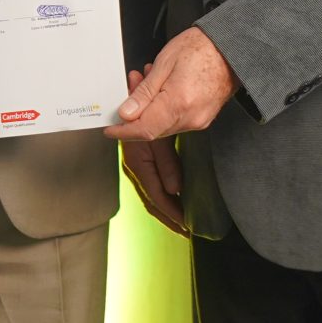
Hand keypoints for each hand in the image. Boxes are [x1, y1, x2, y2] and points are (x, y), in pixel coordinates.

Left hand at [106, 27, 237, 141]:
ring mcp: (199, 120)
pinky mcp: (203, 118)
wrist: (229, 48)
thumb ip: (144, 93)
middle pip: (152, 129)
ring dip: (149, 110)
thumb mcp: (164, 64)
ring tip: (147, 82)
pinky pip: (176, 121)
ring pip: (163, 126)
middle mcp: (191, 117)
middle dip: (135, 115)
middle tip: (130, 89)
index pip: (144, 129)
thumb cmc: (200, 48)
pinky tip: (161, 91)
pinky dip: (163, 110)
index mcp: (179, 103)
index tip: (111, 129)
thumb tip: (127, 113)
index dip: (124, 131)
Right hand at [118, 74, 187, 234]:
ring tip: (181, 223)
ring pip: (151, 194)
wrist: (135, 91)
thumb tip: (174, 189)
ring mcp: (138, 164)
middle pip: (152, 200)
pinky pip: (152, 183)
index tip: (186, 225)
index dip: (172, 213)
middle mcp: (136, 166)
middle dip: (169, 217)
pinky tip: (173, 200)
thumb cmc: (148, 111)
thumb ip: (167, 163)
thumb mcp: (160, 138)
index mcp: (138, 163)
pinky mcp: (143, 158)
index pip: (156, 196)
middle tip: (186, 231)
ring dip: (166, 209)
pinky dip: (163, 196)